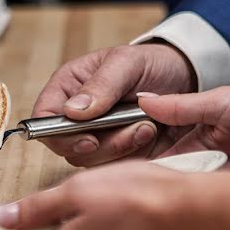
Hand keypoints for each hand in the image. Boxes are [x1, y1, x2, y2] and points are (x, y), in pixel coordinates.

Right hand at [32, 43, 195, 166]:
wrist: (187, 77)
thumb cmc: (151, 63)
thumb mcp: (126, 63)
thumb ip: (100, 86)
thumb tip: (71, 111)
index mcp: (68, 88)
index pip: (42, 118)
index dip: (56, 134)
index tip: (88, 138)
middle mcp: (76, 116)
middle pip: (65, 146)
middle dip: (100, 145)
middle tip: (131, 130)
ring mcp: (96, 136)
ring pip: (90, 160)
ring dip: (121, 147)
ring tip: (146, 126)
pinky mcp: (117, 152)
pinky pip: (113, 166)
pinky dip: (133, 154)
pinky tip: (150, 133)